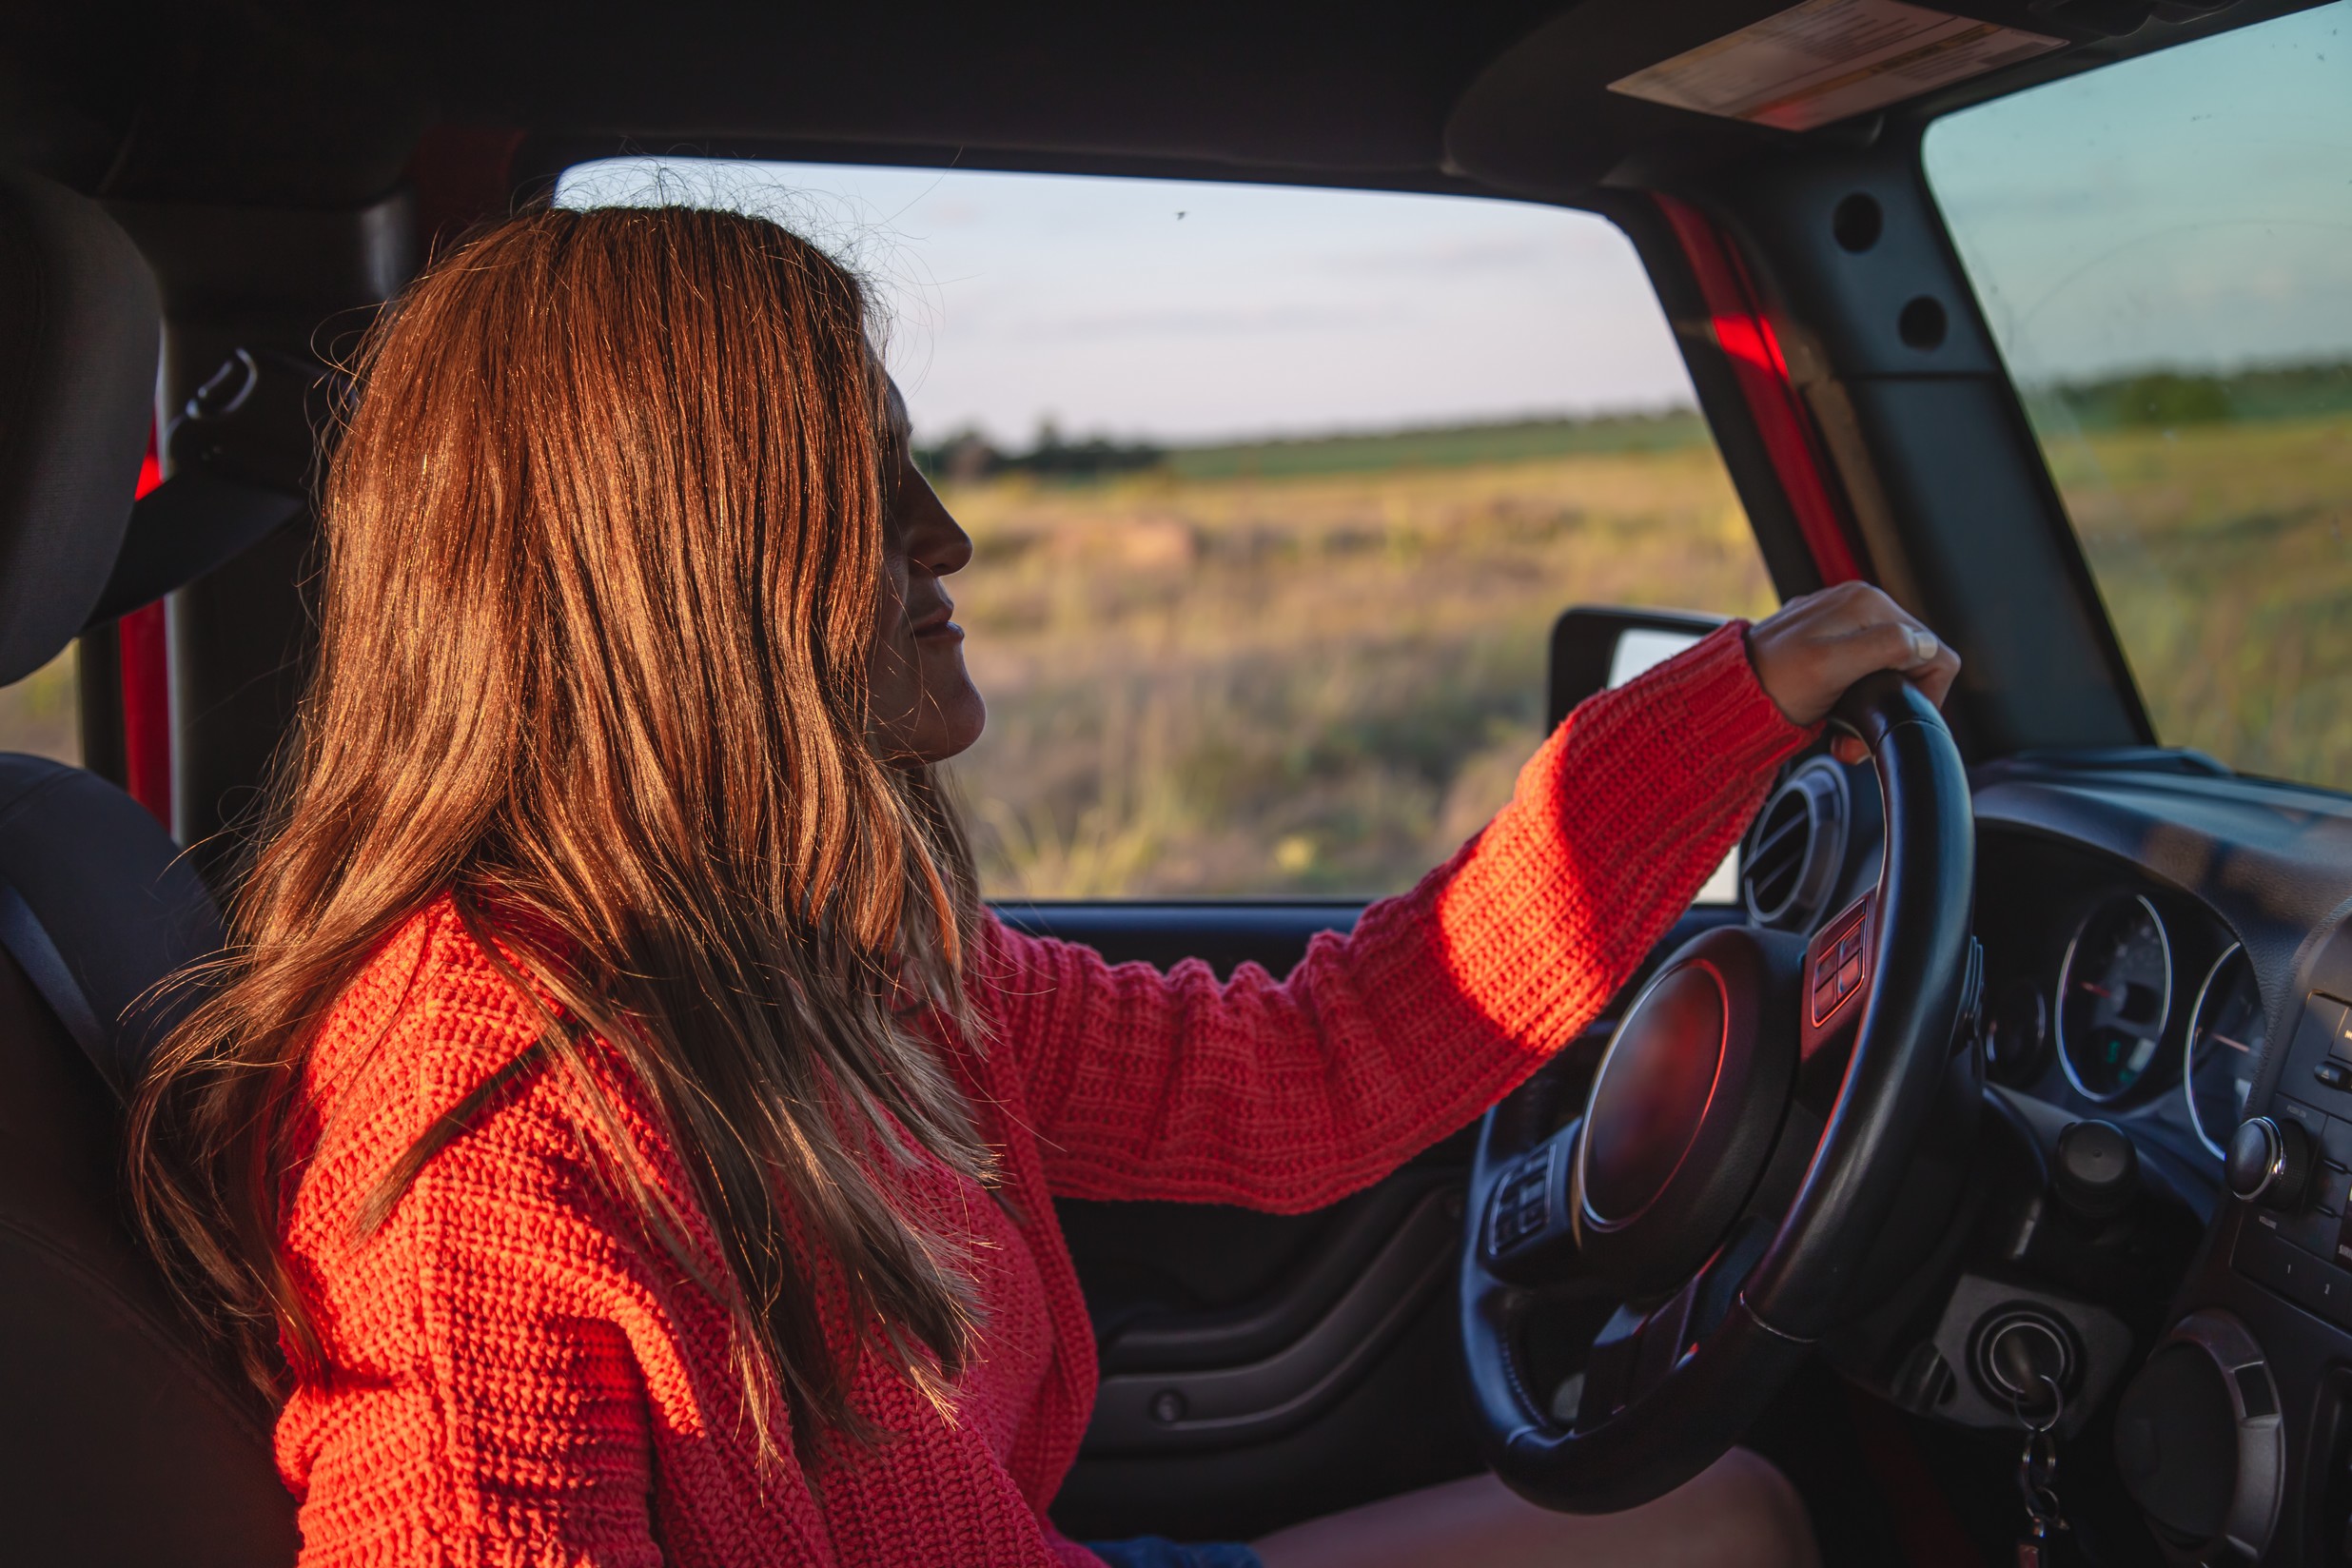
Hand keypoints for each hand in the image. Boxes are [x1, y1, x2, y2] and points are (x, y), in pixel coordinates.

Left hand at [1746, 583, 1960, 764]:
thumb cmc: (1770, 685)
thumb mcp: (1830, 668)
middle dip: (1893, 703)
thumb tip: (1924, 644)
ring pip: (1888, 670)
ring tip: (1842, 731)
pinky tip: (1832, 716)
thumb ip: (1883, 648)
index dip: (1923, 693)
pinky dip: (1854, 700)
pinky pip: (1862, 671)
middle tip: (1857, 737)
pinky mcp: (1828, 640)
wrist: (1726, 698)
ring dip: (1872, 707)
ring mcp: (1842, 621)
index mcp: (1867, 604)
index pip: (1933, 650)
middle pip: (1911, 662)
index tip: (1892, 720)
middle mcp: (1859, 604)